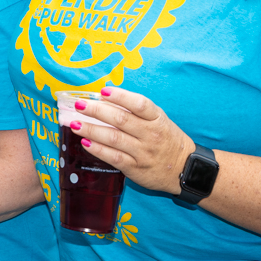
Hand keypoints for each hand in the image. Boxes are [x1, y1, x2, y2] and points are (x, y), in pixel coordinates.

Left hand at [68, 87, 195, 194]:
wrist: (186, 169)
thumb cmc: (166, 139)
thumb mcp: (158, 120)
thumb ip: (136, 110)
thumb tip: (105, 97)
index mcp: (157, 118)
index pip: (139, 104)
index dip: (121, 96)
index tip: (103, 91)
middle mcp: (150, 134)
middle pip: (121, 119)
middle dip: (96, 111)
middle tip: (79, 105)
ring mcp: (143, 152)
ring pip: (114, 138)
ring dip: (91, 129)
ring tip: (74, 123)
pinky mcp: (135, 168)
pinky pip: (113, 157)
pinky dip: (98, 149)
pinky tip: (85, 142)